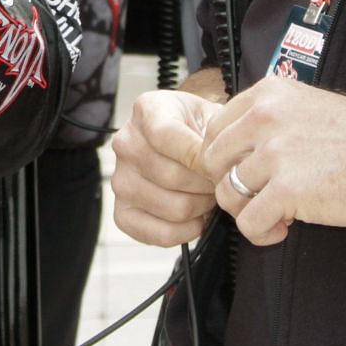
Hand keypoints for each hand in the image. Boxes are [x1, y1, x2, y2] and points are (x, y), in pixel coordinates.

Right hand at [110, 89, 220, 246]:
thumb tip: (224, 165)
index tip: (219, 165)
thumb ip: (218, 136)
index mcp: (146, 111)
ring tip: (207, 195)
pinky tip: (195, 217)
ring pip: (174, 208)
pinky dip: (187, 231)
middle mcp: (126, 143)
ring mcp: (120, 180)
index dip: (199, 157)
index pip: (166, 137)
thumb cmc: (199, 129)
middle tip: (218, 183)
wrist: (185, 142)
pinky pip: (159, 234)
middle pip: (173, 177)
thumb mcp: (212, 116)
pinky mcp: (122, 213)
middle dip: (207, 185)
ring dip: (201, 207)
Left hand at [198, 79, 345, 245]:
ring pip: (227, 194)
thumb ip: (269, 118)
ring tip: (275, 214)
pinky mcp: (287, 189)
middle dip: (230, 185)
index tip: (245, 173)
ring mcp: (275, 153)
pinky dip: (261, 233)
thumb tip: (236, 147)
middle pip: (211, 161)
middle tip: (257, 197)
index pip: (214, 129)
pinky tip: (283, 227)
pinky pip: (249, 223)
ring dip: (247, 212)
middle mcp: (265, 117)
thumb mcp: (307, 105)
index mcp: (268, 94)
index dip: (225, 158)